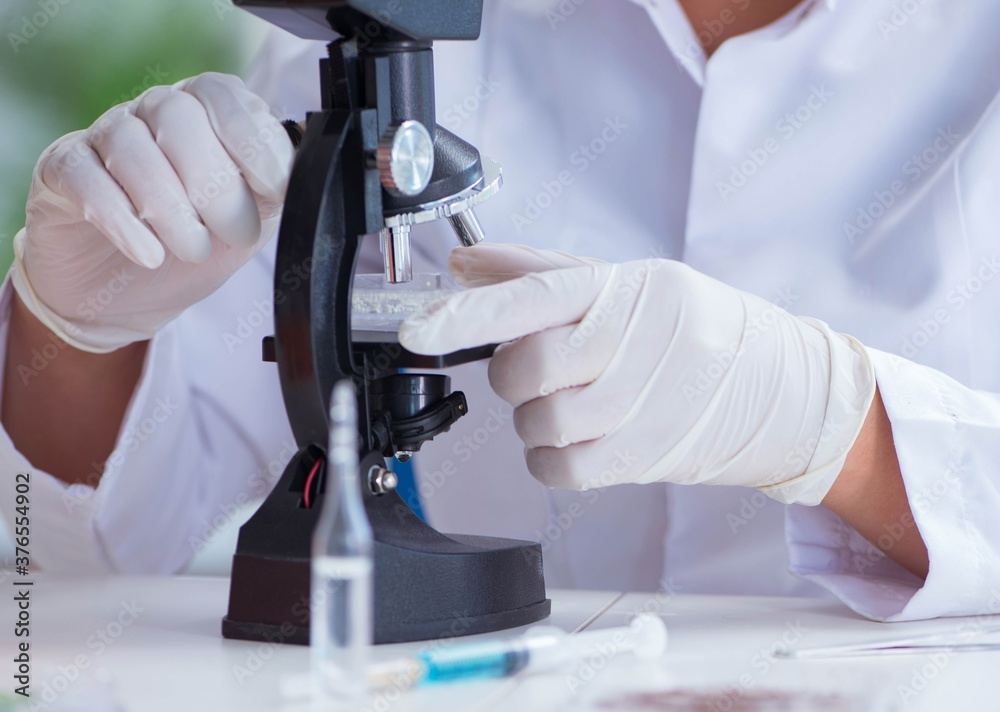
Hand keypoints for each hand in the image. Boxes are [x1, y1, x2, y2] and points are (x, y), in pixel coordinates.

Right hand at [11, 72, 292, 352]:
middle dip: (216, 184)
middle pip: (180, 118)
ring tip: (193, 250)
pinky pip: (85, 177)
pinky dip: (121, 219)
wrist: (134, 294)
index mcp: (207, 114)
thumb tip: (301, 177)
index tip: (273, 188)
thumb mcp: (251, 221)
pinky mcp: (64, 171)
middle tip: (233, 232)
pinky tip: (148, 253)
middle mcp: (155, 112)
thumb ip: (274, 193)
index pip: (226, 97)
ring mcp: (105, 137)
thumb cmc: (199, 245)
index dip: (253, 141)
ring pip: (131, 146)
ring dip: (170, 207)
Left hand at [399, 244, 875, 504]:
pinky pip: (561, 469)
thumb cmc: (689, 328)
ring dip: (535, 419)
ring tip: (569, 403)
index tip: (417, 329)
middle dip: (513, 375)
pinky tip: (574, 439)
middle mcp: (634, 341)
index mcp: (624, 288)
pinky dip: (549, 459)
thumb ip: (538, 274)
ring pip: (540, 423)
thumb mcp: (626, 283)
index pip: (532, 296)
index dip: (467, 314)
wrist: (777, 385)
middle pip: (527, 368)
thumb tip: (463, 265)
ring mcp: (643, 402)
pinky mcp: (645, 456)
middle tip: (537, 370)